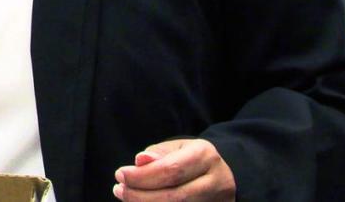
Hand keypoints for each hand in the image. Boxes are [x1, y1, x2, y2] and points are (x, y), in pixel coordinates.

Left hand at [112, 138, 235, 200]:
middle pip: (175, 197)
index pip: (171, 170)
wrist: (224, 175)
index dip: (143, 176)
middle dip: (141, 196)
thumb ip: (158, 154)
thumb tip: (139, 161)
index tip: (120, 175)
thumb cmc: (193, 159)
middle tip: (119, 190)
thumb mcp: (178, 148)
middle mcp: (216, 182)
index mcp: (205, 156)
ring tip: (127, 197)